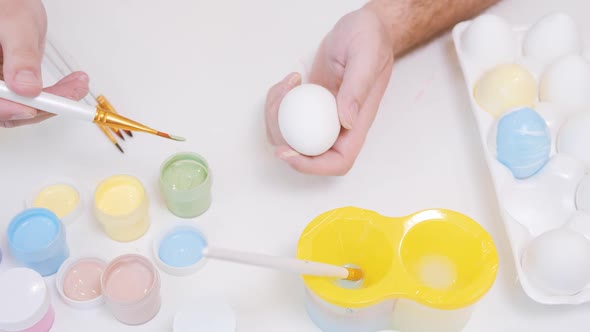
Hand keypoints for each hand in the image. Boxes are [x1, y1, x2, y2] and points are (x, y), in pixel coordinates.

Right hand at [0, 0, 88, 127]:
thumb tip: (27, 87)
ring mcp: (1, 85)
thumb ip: (21, 55)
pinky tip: (71, 85)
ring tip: (77, 84)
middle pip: (8, 109)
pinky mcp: (12, 86)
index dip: (9, 109)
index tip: (34, 108)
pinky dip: (54, 95)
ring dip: (54, 101)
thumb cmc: (6, 4)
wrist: (11, 2)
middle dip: (43, 105)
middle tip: (72, 91)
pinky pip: (32, 99)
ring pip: (23, 107)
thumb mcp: (15, 23)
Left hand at [265, 6, 393, 175]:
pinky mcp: (309, 105)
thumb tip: (345, 121)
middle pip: (307, 154)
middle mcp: (339, 127)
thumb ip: (358, 87)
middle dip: (283, 139)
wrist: (362, 28)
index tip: (288, 152)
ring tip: (286, 84)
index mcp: (358, 124)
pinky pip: (287, 116)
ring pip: (291, 137)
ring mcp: (322, 117)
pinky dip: (278, 102)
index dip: (312, 166)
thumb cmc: (370, 39)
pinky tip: (289, 81)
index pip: (338, 162)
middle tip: (277, 105)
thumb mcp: (367, 56)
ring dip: (276, 116)